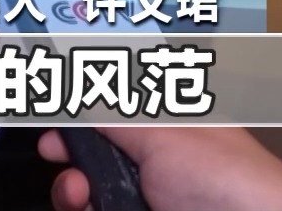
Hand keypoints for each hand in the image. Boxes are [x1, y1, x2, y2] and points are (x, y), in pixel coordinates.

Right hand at [39, 127, 281, 210]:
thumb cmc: (231, 184)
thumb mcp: (161, 135)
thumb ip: (112, 112)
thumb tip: (76, 82)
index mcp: (168, 124)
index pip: (113, 107)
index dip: (79, 110)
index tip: (50, 113)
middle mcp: (160, 162)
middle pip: (94, 156)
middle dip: (70, 158)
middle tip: (60, 158)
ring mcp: (154, 199)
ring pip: (93, 195)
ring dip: (75, 194)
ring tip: (82, 198)